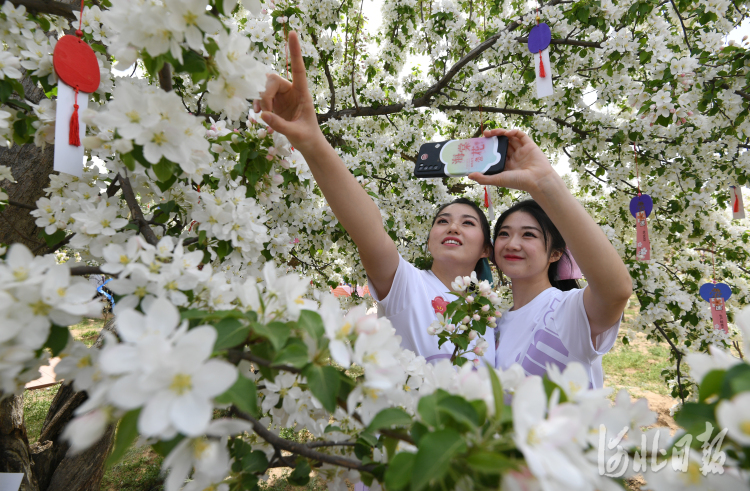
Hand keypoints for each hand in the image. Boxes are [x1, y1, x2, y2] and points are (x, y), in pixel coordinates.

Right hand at [253, 32, 324, 153]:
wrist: (309, 146)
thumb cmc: (308, 138)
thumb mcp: (295, 133)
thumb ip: (280, 124)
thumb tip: (263, 115)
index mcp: (303, 93)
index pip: (298, 69)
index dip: (295, 51)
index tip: (293, 33)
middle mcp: (292, 92)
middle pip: (274, 80)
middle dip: (266, 94)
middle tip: (266, 112)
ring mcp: (283, 98)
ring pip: (266, 89)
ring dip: (261, 101)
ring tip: (262, 116)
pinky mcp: (276, 105)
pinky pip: (263, 98)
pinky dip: (259, 105)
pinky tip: (259, 116)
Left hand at [467, 128, 557, 193]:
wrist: (538, 180)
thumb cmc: (519, 182)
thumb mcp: (498, 180)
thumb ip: (484, 178)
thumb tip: (469, 175)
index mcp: (507, 165)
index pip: (496, 154)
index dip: (488, 149)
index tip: (479, 145)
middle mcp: (514, 157)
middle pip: (502, 145)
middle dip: (493, 139)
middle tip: (484, 135)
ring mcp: (522, 151)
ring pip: (510, 138)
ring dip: (501, 133)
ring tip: (492, 132)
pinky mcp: (529, 145)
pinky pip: (521, 135)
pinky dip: (514, 132)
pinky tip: (507, 133)